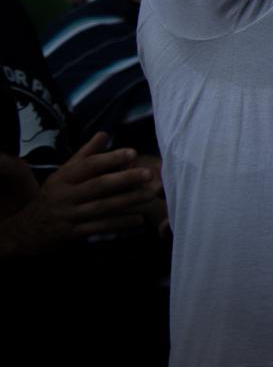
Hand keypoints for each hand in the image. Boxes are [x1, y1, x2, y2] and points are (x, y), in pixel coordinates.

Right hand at [2, 134, 159, 254]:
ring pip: (102, 207)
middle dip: (124, 179)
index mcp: (63, 177)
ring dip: (128, 201)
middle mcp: (65, 195)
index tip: (133, 153)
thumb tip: (104, 133)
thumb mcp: (63, 174)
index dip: (110, 158)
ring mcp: (69, 215)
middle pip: (97, 186)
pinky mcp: (74, 233)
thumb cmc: (53, 196)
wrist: (27, 230)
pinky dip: (120, 224)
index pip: (88, 165)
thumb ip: (85, 155)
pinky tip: (139, 220)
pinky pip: (100, 228)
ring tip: (150, 194)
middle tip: (148, 173)